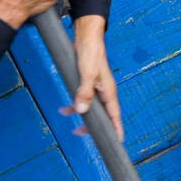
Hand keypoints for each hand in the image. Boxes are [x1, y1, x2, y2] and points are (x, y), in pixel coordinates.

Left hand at [59, 15, 121, 141]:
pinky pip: (82, 99)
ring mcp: (95, 88)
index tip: (117, 143)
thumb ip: (84, 93)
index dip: (116, 130)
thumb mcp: (87, 75)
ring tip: (69, 122)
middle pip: (102, 115)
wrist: (86, 37)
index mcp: (108, 92)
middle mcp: (104, 92)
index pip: (115, 116)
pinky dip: (74, 104)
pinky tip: (64, 108)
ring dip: (80, 115)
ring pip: (90, 108)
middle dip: (93, 126)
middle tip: (81, 134)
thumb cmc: (91, 54)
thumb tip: (81, 111)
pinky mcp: (87, 83)